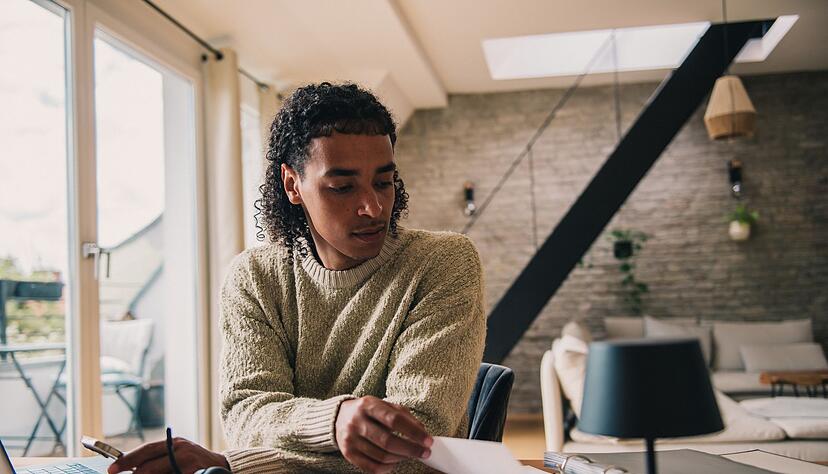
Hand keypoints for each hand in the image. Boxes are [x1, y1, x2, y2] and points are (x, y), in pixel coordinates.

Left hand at [107, 437, 229, 473]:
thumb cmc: (195, 462)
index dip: (128, 459)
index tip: (112, 469)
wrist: (222, 466)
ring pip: (157, 473)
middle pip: (150, 464)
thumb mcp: (177, 455)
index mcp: (174, 442)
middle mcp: (181, 448)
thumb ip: (158, 459)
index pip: (146, 449)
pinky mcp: (193, 470)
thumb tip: (133, 468)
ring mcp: (188, 460)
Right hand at [335, 396, 432, 473]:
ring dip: (402, 458)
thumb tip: (422, 431)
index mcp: (368, 405)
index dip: (414, 432)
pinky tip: (396, 462)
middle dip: (411, 449)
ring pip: (382, 456)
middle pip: (388, 441)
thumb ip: (404, 415)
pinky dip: (388, 468)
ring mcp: (351, 439)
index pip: (395, 420)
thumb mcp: (384, 405)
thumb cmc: (368, 411)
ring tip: (410, 455)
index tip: (428, 441)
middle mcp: (357, 422)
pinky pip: (372, 468)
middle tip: (425, 452)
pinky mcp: (348, 454)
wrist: (339, 417)